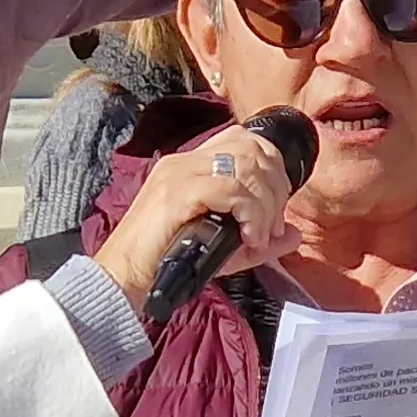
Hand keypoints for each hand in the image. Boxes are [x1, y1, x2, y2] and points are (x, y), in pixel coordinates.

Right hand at [90, 137, 297, 315]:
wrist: (121, 278)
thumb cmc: (165, 263)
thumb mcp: (221, 249)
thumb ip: (259, 240)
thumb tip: (295, 234)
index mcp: (192, 164)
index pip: (244, 138)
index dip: (272, 166)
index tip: (275, 207)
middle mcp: (186, 160)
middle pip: (252, 147)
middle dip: (276, 187)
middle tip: (272, 225)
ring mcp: (179, 174)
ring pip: (245, 166)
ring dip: (265, 204)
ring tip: (259, 235)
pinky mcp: (176, 194)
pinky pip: (229, 189)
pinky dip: (249, 213)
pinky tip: (248, 237)